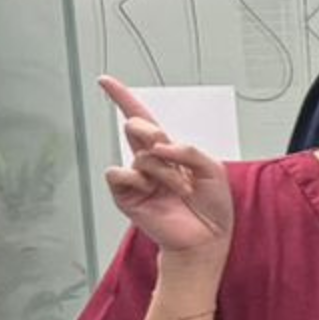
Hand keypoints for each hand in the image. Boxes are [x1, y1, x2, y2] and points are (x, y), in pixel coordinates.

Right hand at [98, 77, 234, 255]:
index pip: (143, 118)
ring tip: (180, 189)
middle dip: (154, 134)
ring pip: (140, 154)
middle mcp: (150, 159)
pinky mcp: (125, 194)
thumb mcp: (212, 169)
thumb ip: (189, 150)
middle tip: (168, 151)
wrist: (206, 237)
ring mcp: (137, 177)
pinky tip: (152, 190)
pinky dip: (139, 179)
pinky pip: (118, 173)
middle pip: (138, 126)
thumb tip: (160, 145)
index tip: (106, 81)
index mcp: (169, 150)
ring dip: (166, 172)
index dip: (123, 98)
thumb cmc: (211, 206)